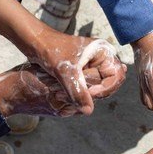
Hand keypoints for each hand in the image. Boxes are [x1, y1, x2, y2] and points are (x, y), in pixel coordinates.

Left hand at [0, 0, 127, 114]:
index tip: (90, 93)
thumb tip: (89, 111)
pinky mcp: (84, 70)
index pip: (117, 76)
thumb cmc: (51, 50)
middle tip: (76, 97)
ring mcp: (93, 65)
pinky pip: (88, 86)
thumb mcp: (66, 72)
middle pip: (109, 83)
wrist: (35, 42)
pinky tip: (65, 94)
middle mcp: (101, 58)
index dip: (106, 88)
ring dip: (85, 94)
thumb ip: (78, 92)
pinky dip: (79, 93)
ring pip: (98, 86)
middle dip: (95, 93)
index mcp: (104, 52)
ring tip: (65, 94)